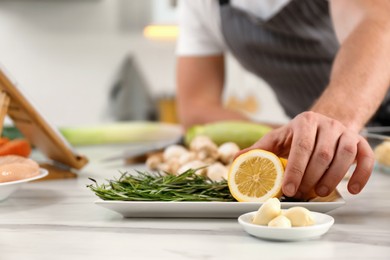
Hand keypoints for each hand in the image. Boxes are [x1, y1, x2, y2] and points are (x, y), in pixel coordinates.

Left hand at [238, 111, 373, 197]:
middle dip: (311, 178)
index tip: (289, 190)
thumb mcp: (278, 138)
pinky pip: (365, 157)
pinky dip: (361, 175)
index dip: (296, 170)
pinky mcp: (360, 141)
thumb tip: (236, 158)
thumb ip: (260, 149)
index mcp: (304, 122)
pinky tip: (351, 190)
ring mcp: (345, 132)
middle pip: (323, 154)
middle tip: (302, 194)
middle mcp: (327, 124)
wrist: (324, 124)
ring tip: (320, 192)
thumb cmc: (297, 135)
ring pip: (345, 156)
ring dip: (333, 178)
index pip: (301, 147)